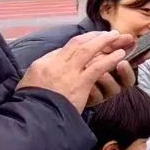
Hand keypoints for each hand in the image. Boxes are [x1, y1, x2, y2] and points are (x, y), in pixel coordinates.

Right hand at [18, 31, 134, 112]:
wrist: (34, 117)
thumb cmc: (31, 104)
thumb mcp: (29, 83)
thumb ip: (43, 71)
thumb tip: (53, 63)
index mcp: (42, 64)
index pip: (63, 49)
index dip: (80, 43)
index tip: (91, 40)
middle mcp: (55, 64)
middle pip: (77, 43)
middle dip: (94, 36)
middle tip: (108, 33)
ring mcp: (68, 73)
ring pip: (88, 50)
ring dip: (104, 41)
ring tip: (117, 36)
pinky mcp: (80, 83)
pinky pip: (98, 67)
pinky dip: (110, 59)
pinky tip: (120, 55)